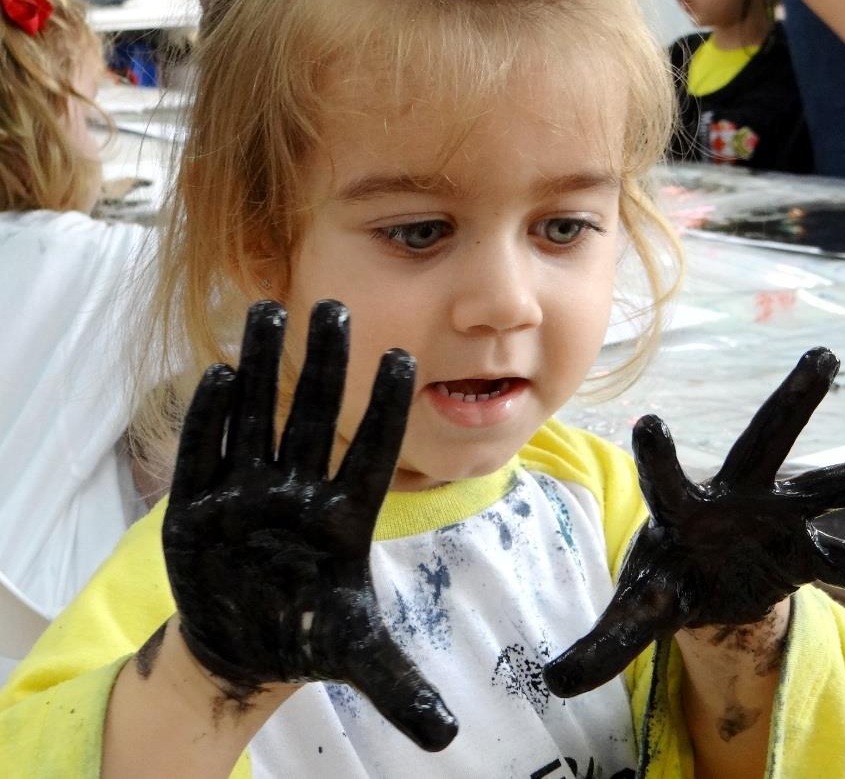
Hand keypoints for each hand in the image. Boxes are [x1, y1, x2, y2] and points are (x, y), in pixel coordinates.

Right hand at [162, 299, 457, 750]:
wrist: (246, 647)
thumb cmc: (309, 636)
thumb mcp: (358, 660)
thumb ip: (399, 687)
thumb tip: (448, 736)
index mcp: (346, 519)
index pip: (374, 455)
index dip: (387, 410)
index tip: (405, 359)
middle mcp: (298, 495)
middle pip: (314, 418)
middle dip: (324, 365)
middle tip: (336, 305)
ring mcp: (248, 495)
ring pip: (259, 419)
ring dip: (263, 368)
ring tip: (269, 311)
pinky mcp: (199, 509)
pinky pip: (206, 456)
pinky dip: (210, 420)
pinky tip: (219, 373)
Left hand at [543, 348, 844, 697]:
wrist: (700, 584)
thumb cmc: (662, 579)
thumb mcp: (634, 612)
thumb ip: (603, 642)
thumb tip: (553, 683)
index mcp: (682, 509)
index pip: (666, 480)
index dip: (658, 456)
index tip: (649, 422)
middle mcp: (737, 497)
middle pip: (765, 441)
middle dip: (793, 401)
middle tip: (824, 356)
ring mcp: (779, 519)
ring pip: (834, 484)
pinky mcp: (806, 552)